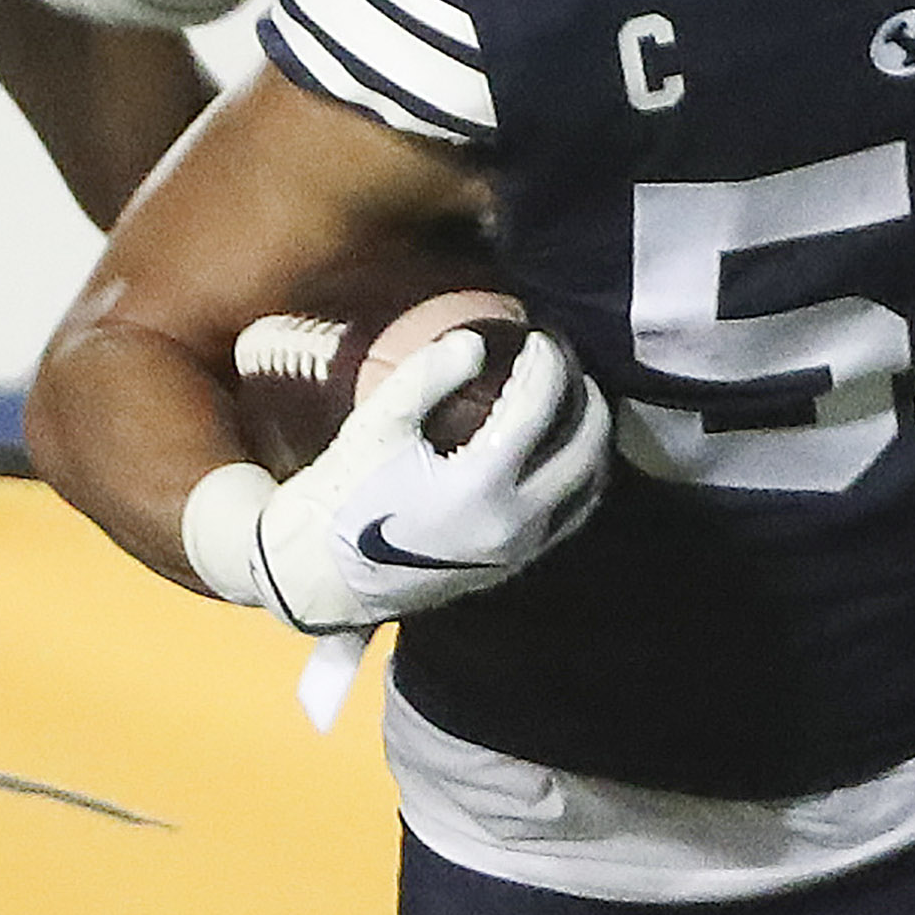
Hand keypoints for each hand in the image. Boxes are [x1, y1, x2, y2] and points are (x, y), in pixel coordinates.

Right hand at [186, 327, 609, 629]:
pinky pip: (568, 517)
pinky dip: (577, 479)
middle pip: (584, 450)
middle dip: (587, 400)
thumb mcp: (377, 426)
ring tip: (577, 404)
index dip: (546, 364)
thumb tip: (477, 341)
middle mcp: (513, 523)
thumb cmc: (343, 497)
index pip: (537, 407)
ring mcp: (518, 551)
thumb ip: (428, 377)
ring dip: (591, 442)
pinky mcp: (512, 567)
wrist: (323, 575)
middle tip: (572, 367)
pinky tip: (561, 452)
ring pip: (587, 489)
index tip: (541, 339)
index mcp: (480, 486)